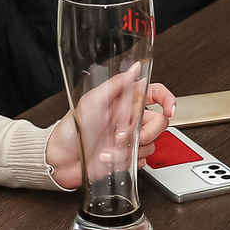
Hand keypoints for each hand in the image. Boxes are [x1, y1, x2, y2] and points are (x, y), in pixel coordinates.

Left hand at [45, 77, 175, 189]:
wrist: (60, 159)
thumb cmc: (71, 128)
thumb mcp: (91, 101)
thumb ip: (117, 84)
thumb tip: (136, 67)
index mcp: (123, 103)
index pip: (155, 94)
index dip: (167, 99)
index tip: (169, 108)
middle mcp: (129, 120)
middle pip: (159, 123)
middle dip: (145, 132)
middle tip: (123, 135)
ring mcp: (129, 140)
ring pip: (151, 144)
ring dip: (129, 149)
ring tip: (108, 148)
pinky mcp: (127, 158)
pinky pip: (142, 160)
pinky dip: (126, 161)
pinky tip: (110, 158)